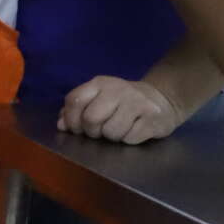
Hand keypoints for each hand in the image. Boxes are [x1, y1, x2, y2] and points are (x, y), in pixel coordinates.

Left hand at [58, 76, 181, 144]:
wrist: (162, 99)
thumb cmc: (123, 102)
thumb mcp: (99, 98)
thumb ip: (77, 109)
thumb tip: (61, 125)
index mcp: (100, 83)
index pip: (74, 100)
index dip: (71, 119)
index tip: (77, 129)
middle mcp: (117, 90)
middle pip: (91, 118)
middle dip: (92, 131)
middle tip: (99, 131)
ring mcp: (137, 103)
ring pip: (111, 132)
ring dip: (112, 137)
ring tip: (119, 129)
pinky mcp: (152, 118)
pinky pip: (130, 138)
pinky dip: (128, 140)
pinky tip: (134, 130)